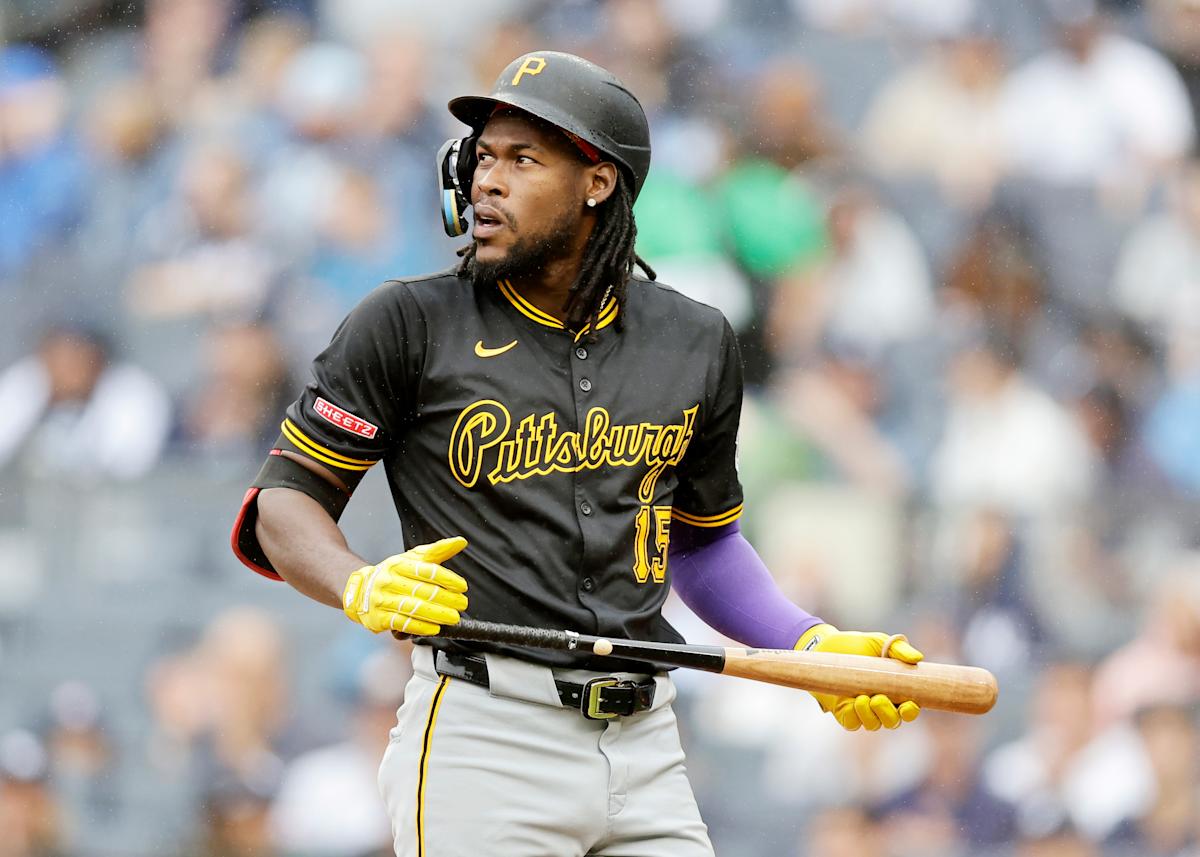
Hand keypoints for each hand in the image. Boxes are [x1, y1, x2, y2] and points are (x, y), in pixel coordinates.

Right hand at [342, 537, 468, 634]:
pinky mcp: (379, 618)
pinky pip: (402, 623)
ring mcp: (383, 600)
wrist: (358, 589)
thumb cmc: (392, 574)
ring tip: (453, 618)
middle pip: (422, 590)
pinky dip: (420, 627)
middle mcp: (389, 581)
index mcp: (399, 564)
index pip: (427, 570)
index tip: (462, 586)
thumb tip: (460, 541)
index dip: (447, 578)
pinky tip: (434, 628)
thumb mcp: (412, 558)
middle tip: (462, 604)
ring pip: (413, 607)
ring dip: (436, 614)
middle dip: (446, 599)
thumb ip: (437, 551)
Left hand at [795, 623, 922, 730]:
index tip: (909, 705)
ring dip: (871, 716)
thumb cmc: (857, 645)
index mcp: (894, 691)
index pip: (908, 710)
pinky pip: (852, 722)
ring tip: (862, 698)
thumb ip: (899, 649)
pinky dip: (854, 717)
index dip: (911, 712)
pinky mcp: (843, 711)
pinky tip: (853, 703)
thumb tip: (918, 658)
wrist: (825, 645)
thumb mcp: (879, 642)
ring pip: (873, 724)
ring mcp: (862, 710)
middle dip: (889, 715)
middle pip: (892, 721)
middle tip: (878, 698)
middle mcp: (880, 705)